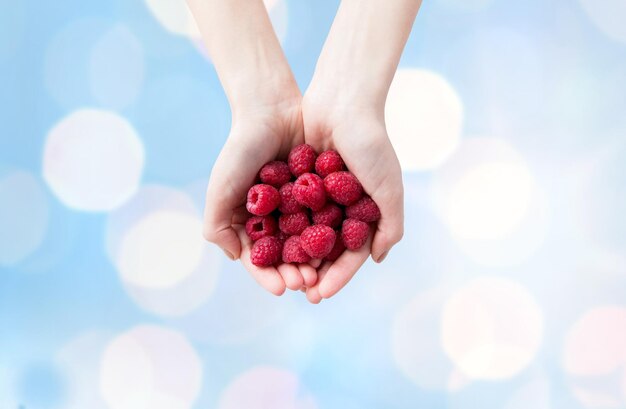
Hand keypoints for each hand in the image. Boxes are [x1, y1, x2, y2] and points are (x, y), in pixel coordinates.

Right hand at [203, 97, 317, 295]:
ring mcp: (298, 206)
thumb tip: (236, 258)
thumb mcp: (221, 189)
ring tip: (323, 272)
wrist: (271, 110)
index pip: (259, 258)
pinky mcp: (320, 192)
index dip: (269, 276)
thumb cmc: (241, 149)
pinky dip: (332, 235)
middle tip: (307, 283)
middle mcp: (275, 218)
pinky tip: (339, 248)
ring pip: (308, 242)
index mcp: (250, 221)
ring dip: (315, 261)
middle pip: (286, 255)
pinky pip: (327, 219)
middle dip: (295, 273)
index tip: (282, 289)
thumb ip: (218, 226)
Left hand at [300, 94, 403, 302]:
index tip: (321, 294)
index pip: (350, 253)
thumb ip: (389, 225)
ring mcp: (319, 194)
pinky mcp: (299, 180)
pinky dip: (280, 228)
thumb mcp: (389, 188)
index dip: (337, 276)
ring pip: (304, 233)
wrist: (343, 101)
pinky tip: (267, 245)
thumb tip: (375, 259)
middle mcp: (341, 206)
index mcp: (364, 211)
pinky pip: (288, 210)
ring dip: (294, 256)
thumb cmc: (371, 144)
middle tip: (297, 291)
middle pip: (324, 249)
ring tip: (281, 274)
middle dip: (312, 271)